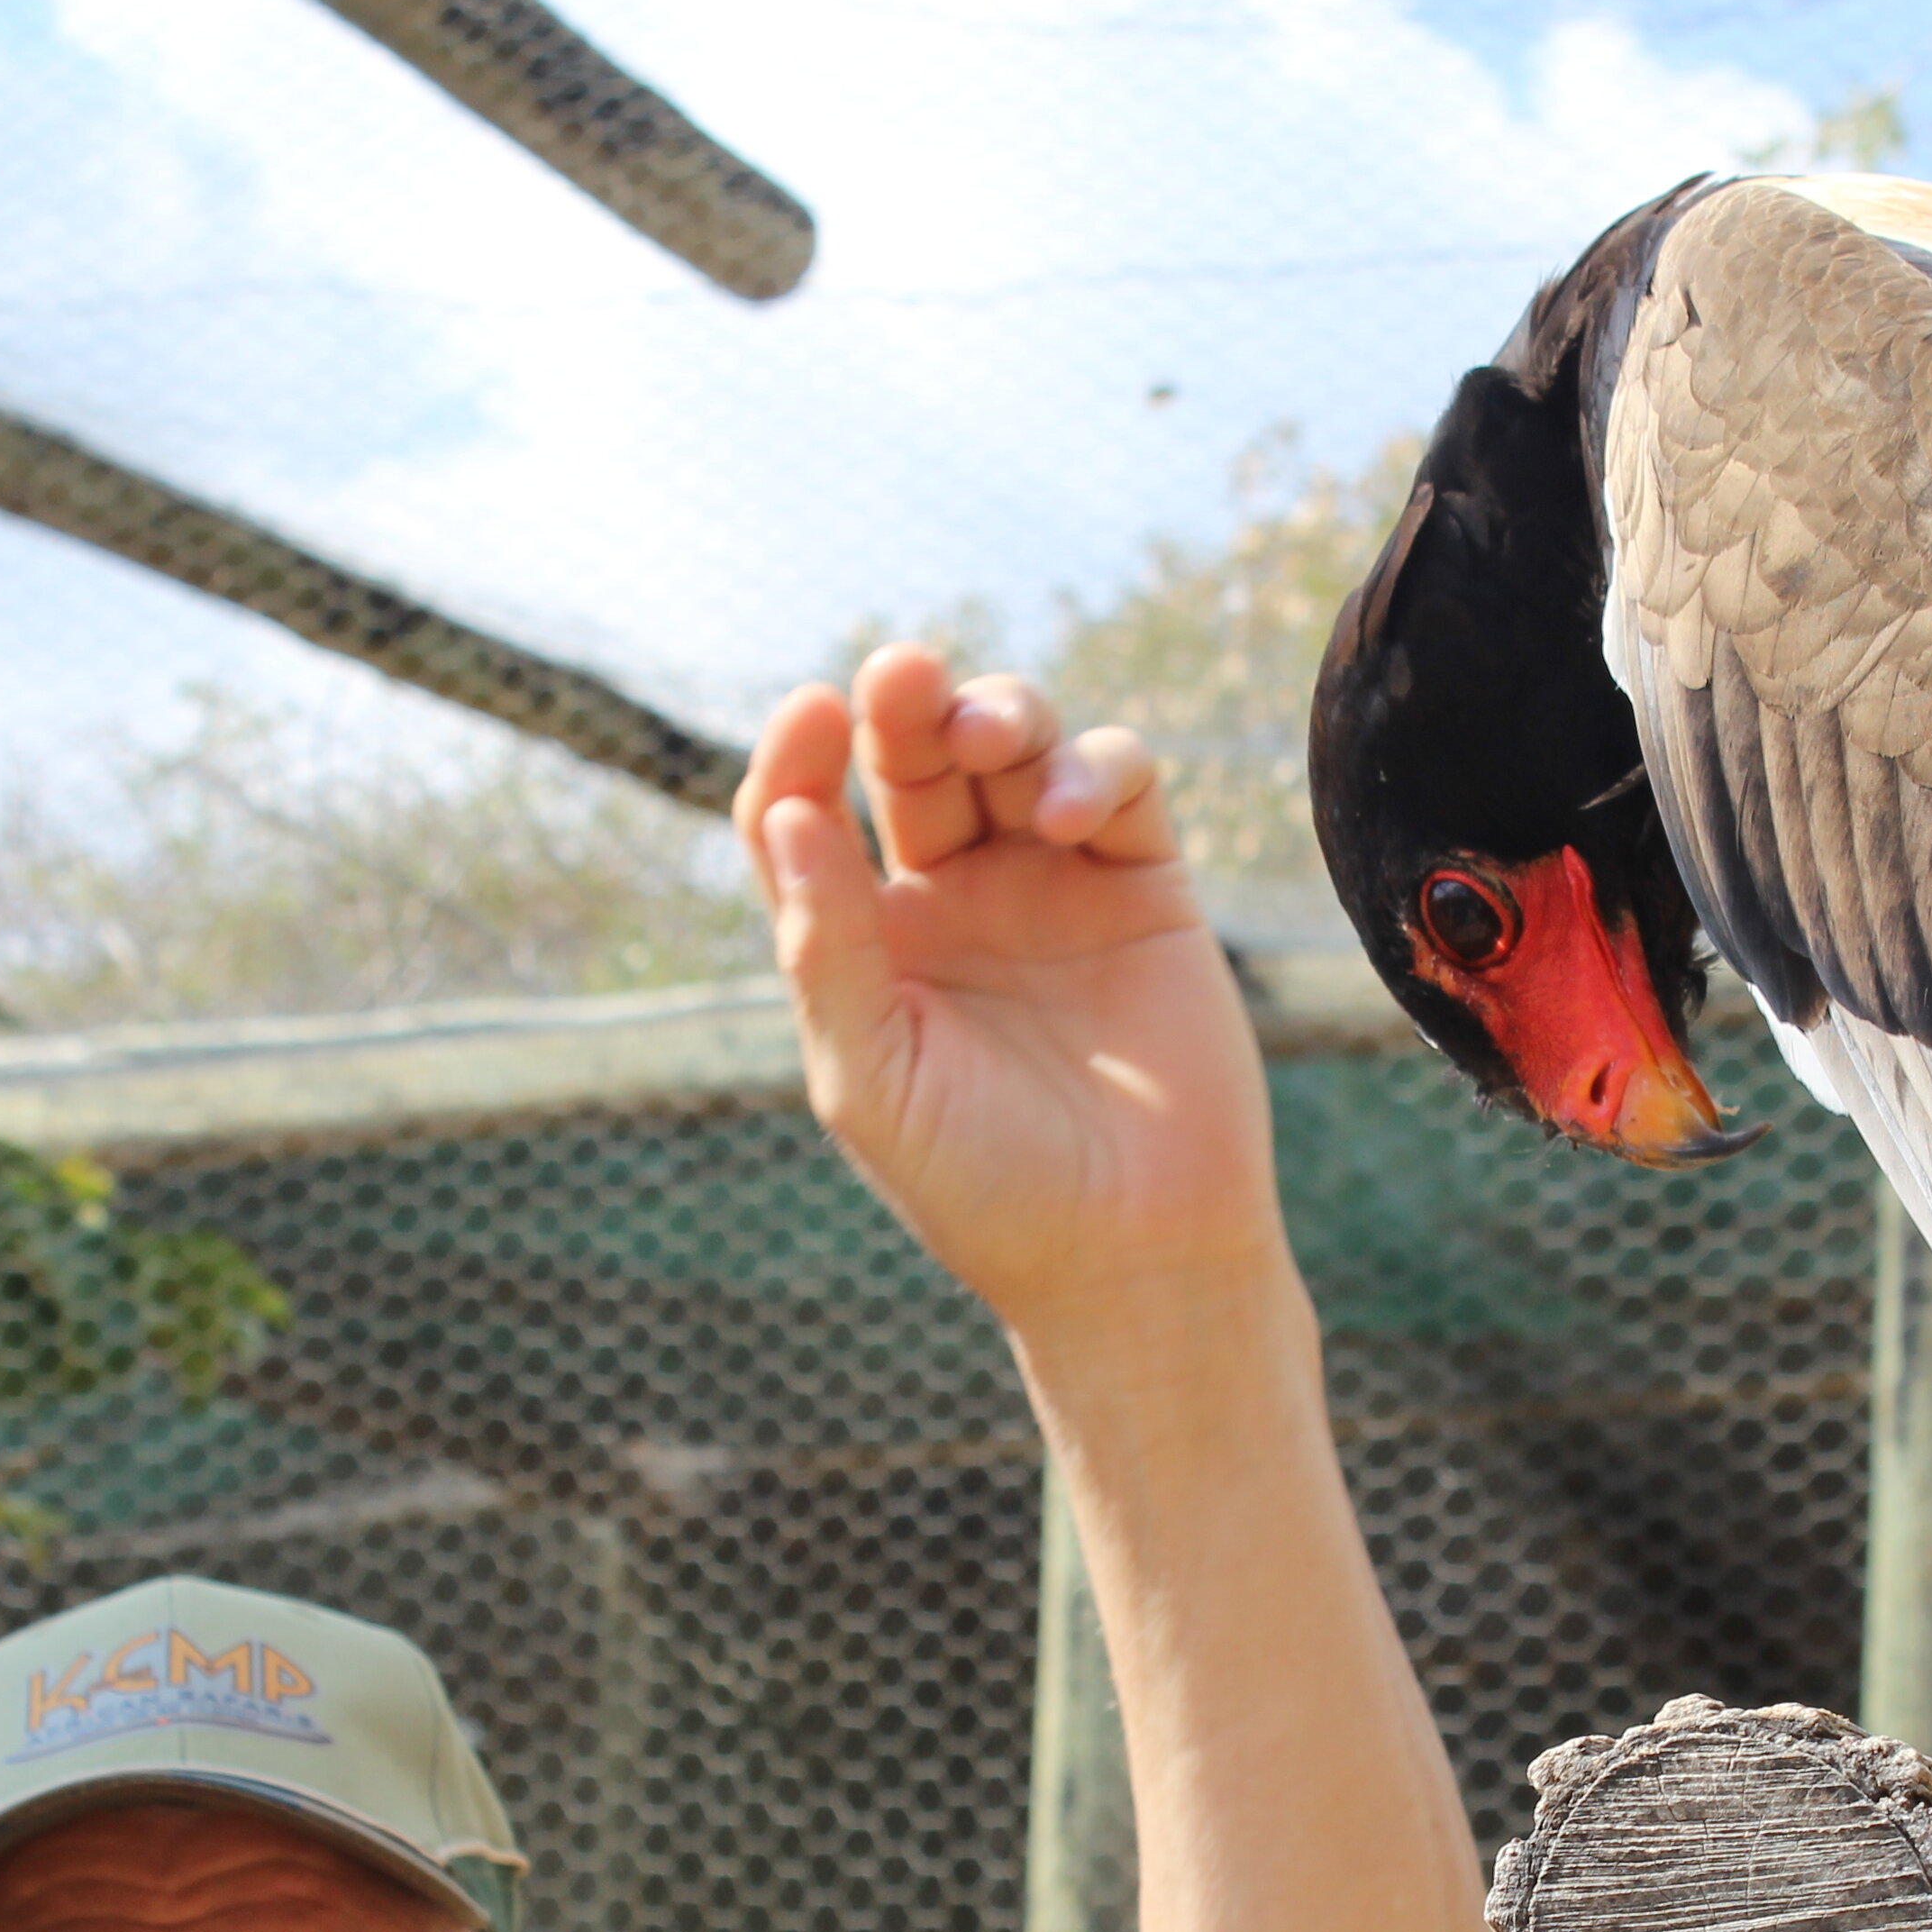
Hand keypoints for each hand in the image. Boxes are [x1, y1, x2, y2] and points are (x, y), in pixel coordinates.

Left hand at [733, 646, 1283, 1335]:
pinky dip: (1092, 767)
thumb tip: (786, 814)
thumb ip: (827, 948)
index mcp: (865, 944)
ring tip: (988, 734)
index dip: (799, 755)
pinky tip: (1065, 813)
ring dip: (998, 712)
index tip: (811, 713)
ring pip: (1015, 747)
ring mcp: (1051, 885)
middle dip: (903, 703)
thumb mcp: (872, 1076)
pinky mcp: (1146, 885)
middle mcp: (952, 900)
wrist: (1135, 1257)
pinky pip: (1118, 782)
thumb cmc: (985, 1188)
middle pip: (911, 758)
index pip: (806, 816)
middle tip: (902, 674)